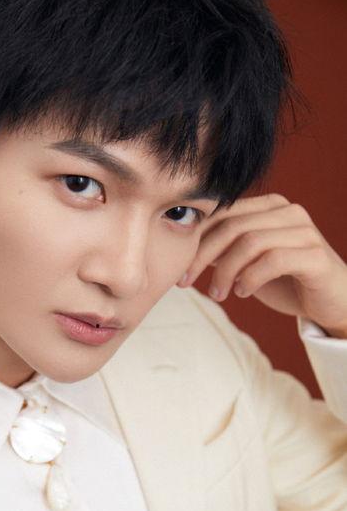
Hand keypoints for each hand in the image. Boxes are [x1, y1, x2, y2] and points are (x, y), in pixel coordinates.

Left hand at [177, 194, 346, 337]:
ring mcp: (304, 231)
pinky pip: (272, 260)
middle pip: (232, 226)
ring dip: (225, 271)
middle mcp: (288, 212)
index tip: (180, 269)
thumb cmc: (287, 281)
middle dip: (202, 255)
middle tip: (186, 282)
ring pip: (250, 242)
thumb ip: (224, 250)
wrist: (331, 303)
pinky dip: (250, 278)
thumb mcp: (248, 263)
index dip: (196, 240)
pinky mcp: (315, 255)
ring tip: (218, 293)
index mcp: (269, 207)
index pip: (223, 214)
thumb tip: (185, 248)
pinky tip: (242, 292)